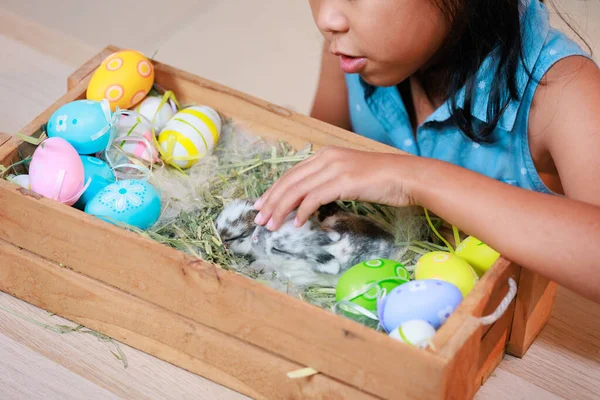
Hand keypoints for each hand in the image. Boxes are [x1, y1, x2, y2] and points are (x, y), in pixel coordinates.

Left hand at [253, 146, 416, 230]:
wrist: (407, 176)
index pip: (291, 173)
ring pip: (297, 190)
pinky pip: (314, 198)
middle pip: (289, 181)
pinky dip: (302, 212)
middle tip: (260, 219)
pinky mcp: (343, 181)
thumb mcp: (349, 176)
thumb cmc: (382, 179)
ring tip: (272, 225)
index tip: (262, 205)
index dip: (274, 190)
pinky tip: (297, 224)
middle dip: (271, 201)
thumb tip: (309, 201)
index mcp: (326, 154)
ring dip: (281, 209)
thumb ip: (328, 182)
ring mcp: (335, 168)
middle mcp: (327, 157)